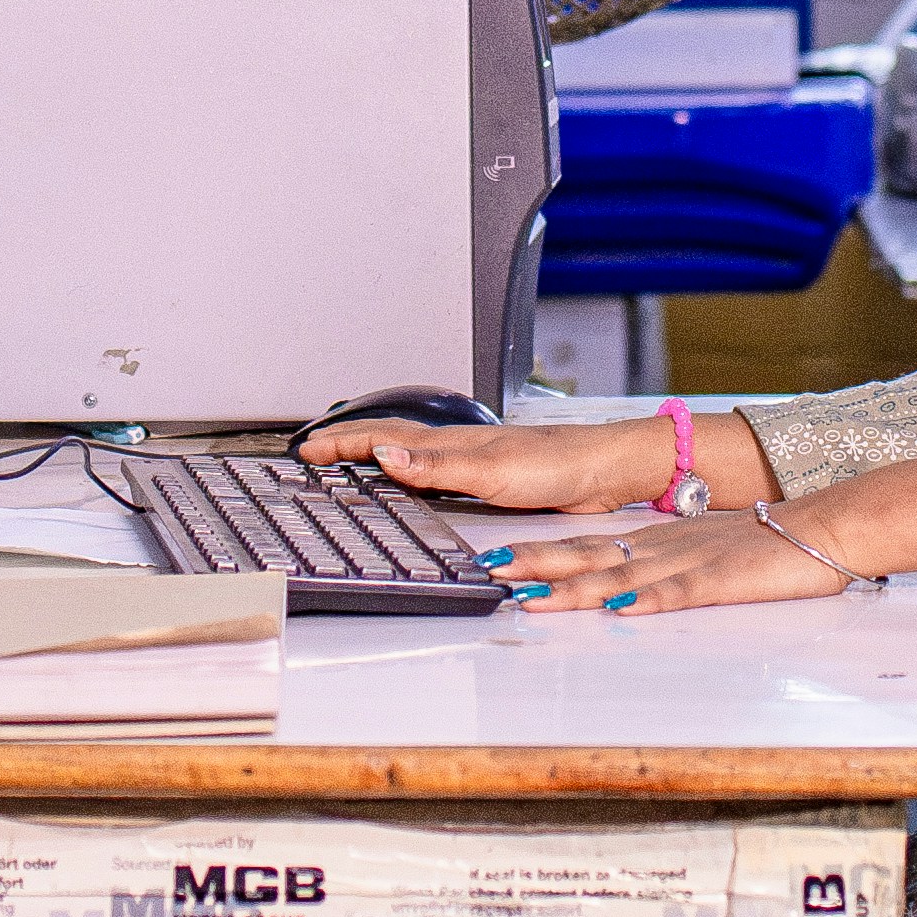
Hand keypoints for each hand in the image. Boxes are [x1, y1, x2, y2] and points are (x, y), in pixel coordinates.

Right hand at [292, 412, 684, 517]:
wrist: (609, 468)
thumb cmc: (561, 465)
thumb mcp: (491, 471)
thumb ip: (436, 466)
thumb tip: (384, 455)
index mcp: (453, 441)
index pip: (384, 437)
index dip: (344, 443)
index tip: (307, 451)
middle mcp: (461, 446)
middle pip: (392, 439)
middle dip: (350, 444)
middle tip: (316, 453)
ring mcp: (477, 459)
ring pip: (413, 451)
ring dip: (376, 454)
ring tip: (349, 461)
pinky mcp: (495, 476)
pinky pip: (436, 468)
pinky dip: (410, 470)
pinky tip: (414, 479)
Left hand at [480, 504, 858, 615]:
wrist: (824, 528)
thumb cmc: (766, 546)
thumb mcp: (700, 554)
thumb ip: (659, 571)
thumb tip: (616, 591)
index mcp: (655, 545)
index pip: (584, 549)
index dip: (537, 554)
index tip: (493, 560)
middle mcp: (662, 550)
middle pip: (588, 558)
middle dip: (536, 566)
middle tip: (489, 572)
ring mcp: (690, 564)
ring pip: (620, 577)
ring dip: (574, 587)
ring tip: (532, 596)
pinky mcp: (722, 582)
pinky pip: (679, 594)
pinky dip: (646, 602)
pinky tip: (620, 611)